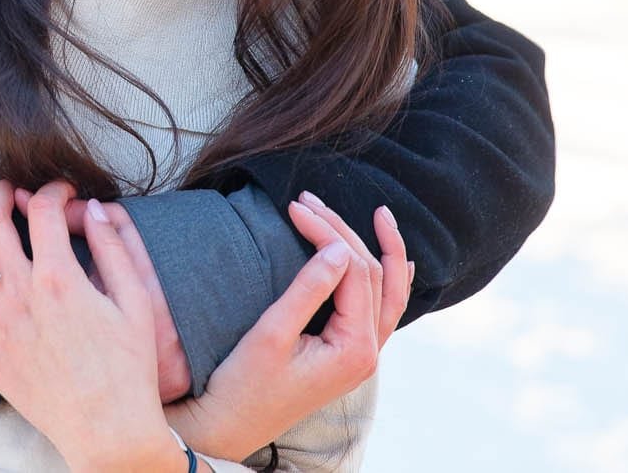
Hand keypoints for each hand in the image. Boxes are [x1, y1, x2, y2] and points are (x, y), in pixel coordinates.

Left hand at [0, 181, 185, 471]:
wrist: (108, 429)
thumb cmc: (128, 370)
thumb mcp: (138, 302)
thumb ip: (115, 248)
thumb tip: (94, 208)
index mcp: (60, 279)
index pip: (43, 211)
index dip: (52, 190)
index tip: (61, 192)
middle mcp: (20, 297)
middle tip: (6, 190)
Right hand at [166, 194, 409, 461]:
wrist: (230, 427)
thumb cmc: (243, 386)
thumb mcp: (271, 335)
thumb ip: (308, 290)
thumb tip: (338, 248)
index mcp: (354, 349)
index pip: (354, 271)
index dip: (326, 232)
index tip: (293, 206)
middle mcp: (367, 353)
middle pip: (372, 275)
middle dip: (343, 231)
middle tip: (308, 199)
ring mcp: (360, 356)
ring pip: (386, 292)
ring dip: (378, 251)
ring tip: (378, 214)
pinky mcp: (347, 354)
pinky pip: (382, 312)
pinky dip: (390, 283)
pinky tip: (397, 262)